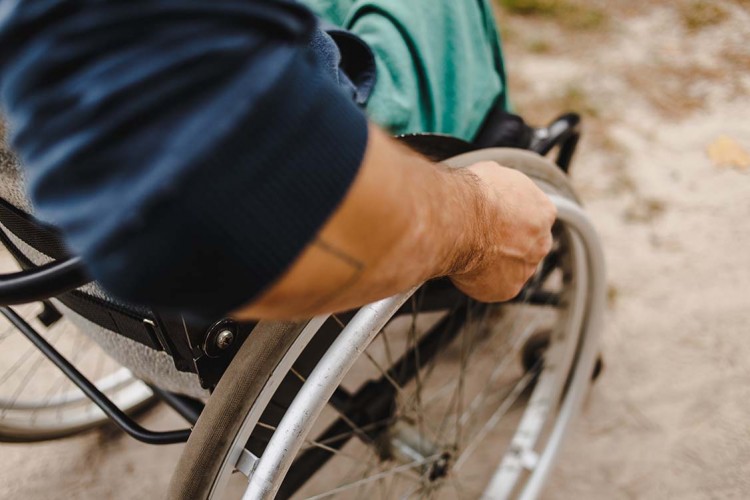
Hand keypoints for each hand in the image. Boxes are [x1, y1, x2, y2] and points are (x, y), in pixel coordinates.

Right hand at [449, 161, 556, 301]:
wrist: (458, 220)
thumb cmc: (473, 195)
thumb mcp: (493, 173)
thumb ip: (502, 187)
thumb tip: (493, 183)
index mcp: (543, 212)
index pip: (535, 218)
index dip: (512, 219)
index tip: (497, 220)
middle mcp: (541, 242)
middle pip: (528, 246)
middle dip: (508, 244)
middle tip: (482, 238)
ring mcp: (526, 268)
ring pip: (511, 269)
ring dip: (493, 264)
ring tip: (468, 252)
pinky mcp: (507, 289)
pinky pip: (492, 287)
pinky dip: (479, 281)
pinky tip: (464, 267)